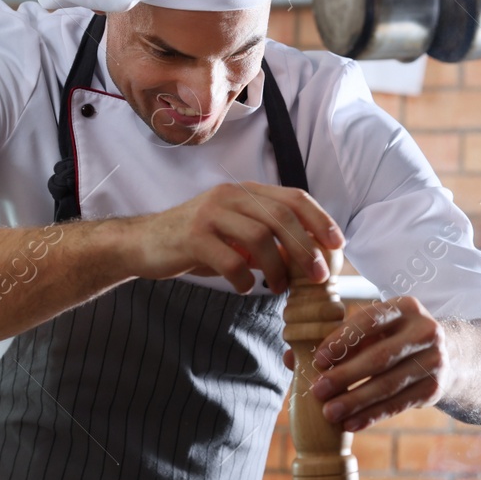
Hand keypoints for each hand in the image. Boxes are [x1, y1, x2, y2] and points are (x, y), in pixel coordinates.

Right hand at [125, 182, 341, 293]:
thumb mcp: (236, 235)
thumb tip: (308, 259)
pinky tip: (244, 287)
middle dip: (306, 249)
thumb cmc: (196, 242)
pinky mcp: (193, 237)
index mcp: (246, 192)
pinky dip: (244, 279)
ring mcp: (210, 214)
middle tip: (319, 277)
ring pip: (260, 238)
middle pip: (282, 217)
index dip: (320, 220)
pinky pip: (230, 261)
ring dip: (278, 268)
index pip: (294, 198)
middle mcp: (230, 196)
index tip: (337, 245)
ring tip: (280, 287)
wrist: (143, 243)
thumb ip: (268, 240)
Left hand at [290, 296, 453, 432]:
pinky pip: (398, 405)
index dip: (342, 339)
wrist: (448, 356)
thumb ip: (336, 341)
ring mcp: (434, 361)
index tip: (318, 359)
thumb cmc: (393, 339)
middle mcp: (425, 330)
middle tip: (317, 390)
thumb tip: (291, 358)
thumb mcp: (373, 331)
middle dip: (345, 375)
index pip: (370, 321)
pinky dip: (372, 415)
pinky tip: (350, 424)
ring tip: (329, 412)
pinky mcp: (434, 389)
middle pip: (379, 356)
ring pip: (388, 384)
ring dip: (356, 401)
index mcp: (405, 307)